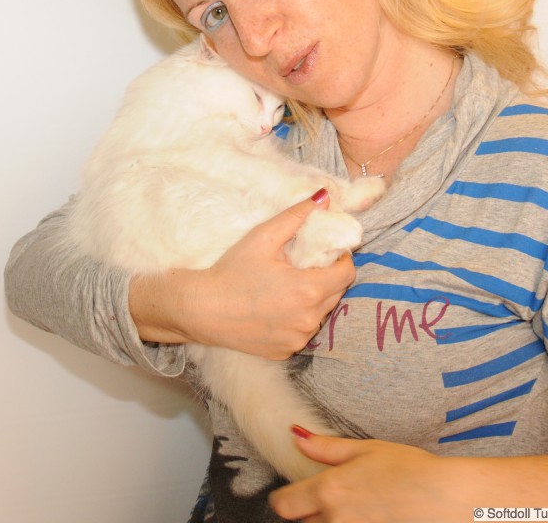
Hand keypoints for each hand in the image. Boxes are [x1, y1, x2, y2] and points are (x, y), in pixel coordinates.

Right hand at [129, 189, 355, 358]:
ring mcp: (297, 339)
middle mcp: (308, 319)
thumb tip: (324, 196)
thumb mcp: (264, 237)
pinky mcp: (285, 352)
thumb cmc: (232, 271)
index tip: (326, 252)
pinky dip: (297, 319)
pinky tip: (276, 308)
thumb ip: (297, 215)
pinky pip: (303, 331)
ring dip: (314, 299)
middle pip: (336, 293)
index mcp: (308, 290)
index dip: (341, 259)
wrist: (200, 310)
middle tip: (304, 266)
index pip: (347, 273)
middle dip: (327, 277)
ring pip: (321, 314)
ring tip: (289, 287)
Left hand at [269, 430, 467, 521]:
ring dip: (329, 520)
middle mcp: (334, 520)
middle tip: (334, 495)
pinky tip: (367, 516)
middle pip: (301, 522)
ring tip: (354, 507)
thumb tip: (297, 437)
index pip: (283, 505)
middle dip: (309, 510)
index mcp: (329, 491)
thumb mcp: (366, 449)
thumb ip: (326, 448)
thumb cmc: (410, 470)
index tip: (292, 493)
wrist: (445, 498)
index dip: (285, 497)